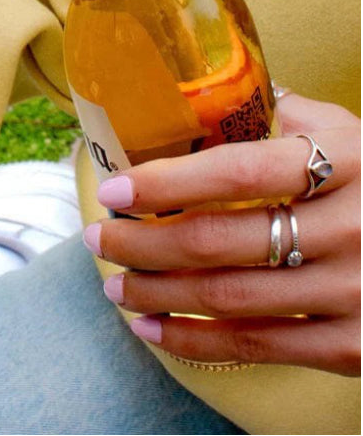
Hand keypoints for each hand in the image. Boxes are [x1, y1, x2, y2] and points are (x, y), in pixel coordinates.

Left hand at [84, 94, 360, 375]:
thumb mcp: (344, 132)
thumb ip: (277, 112)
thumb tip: (189, 90)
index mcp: (345, 159)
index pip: (239, 170)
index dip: (169, 182)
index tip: (115, 189)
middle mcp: (354, 225)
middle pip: (222, 241)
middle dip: (144, 244)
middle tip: (99, 239)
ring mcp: (359, 290)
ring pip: (231, 297)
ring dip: (157, 294)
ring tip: (114, 285)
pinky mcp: (359, 345)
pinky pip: (260, 346)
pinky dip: (194, 341)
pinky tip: (152, 328)